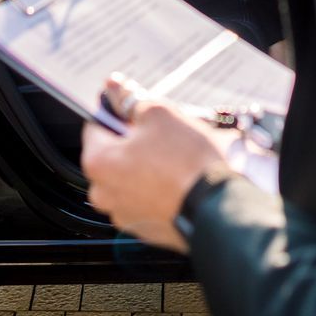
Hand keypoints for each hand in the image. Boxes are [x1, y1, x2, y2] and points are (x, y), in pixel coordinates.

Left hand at [81, 76, 233, 253]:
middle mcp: (104, 193)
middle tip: (162, 131)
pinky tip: (180, 178)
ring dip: (147, 164)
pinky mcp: (148, 229)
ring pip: (131, 178)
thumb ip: (130, 100)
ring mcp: (126, 215)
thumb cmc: (187, 162)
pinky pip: (147, 199)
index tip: (134, 107)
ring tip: (176, 155)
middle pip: (114, 154)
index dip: (117, 111)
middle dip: (135, 140)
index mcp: (98, 163)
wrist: (218, 206)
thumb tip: (115, 87)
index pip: (96, 125)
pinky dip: (158, 187)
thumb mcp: (159, 115)